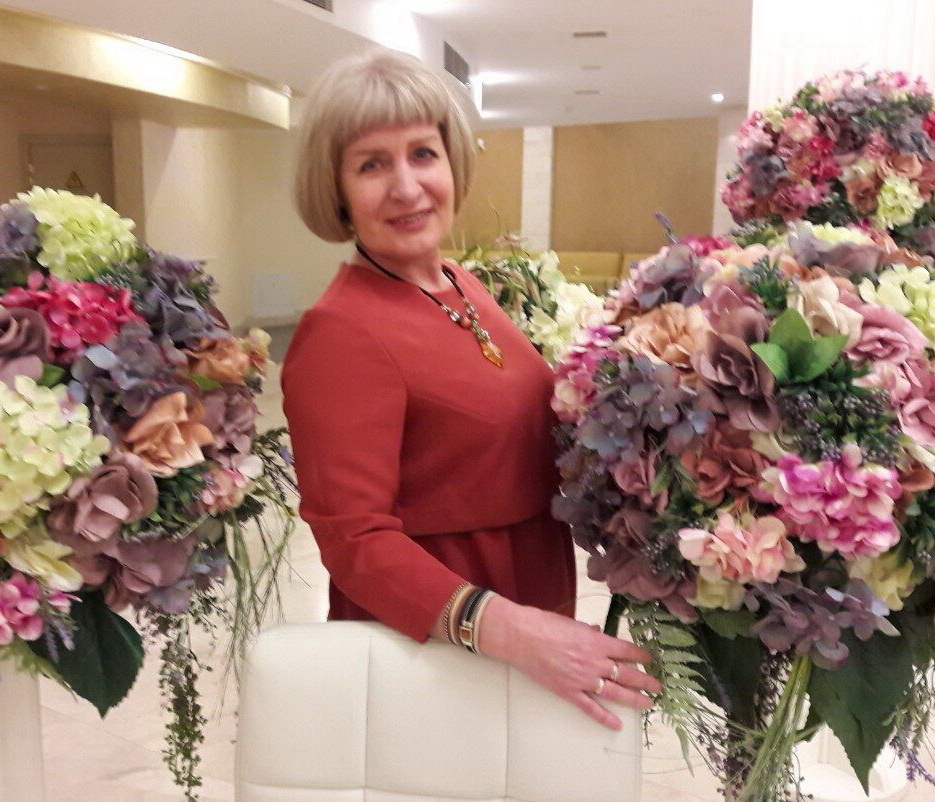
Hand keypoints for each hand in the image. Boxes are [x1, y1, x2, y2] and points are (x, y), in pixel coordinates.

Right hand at [478, 595, 662, 729]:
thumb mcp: (572, 623)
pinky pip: (590, 708)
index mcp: (597, 642)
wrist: (521, 637)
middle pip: (628, 674)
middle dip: (646, 681)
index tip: (649, 659)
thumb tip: (598, 632)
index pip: (627, 651)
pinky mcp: (569, 692)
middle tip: (657, 686)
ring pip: (615, 693)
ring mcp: (583, 679)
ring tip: (647, 703)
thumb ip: (588, 631)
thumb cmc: (544, 624)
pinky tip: (617, 724)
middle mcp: (595, 662)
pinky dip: (604, 718)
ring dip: (634, 699)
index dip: (641, 656)